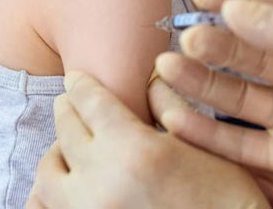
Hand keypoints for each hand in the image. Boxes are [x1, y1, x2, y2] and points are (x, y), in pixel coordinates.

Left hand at [26, 71, 270, 208]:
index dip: (81, 85)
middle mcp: (100, 181)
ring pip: (48, 174)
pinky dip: (47, 196)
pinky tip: (64, 188)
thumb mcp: (205, 146)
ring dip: (56, 154)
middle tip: (73, 104)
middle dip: (69, 111)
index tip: (77, 79)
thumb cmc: (226, 198)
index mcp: (132, 149)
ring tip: (71, 149)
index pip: (90, 102)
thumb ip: (171, 106)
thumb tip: (152, 77)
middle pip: (65, 131)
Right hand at [152, 0, 272, 208]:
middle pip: (246, 50)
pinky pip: (236, 142)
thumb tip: (236, 7)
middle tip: (184, 34)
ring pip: (234, 94)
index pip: (272, 8)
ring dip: (200, 81)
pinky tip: (176, 115)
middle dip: (213, 40)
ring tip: (168, 68)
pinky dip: (205, 131)